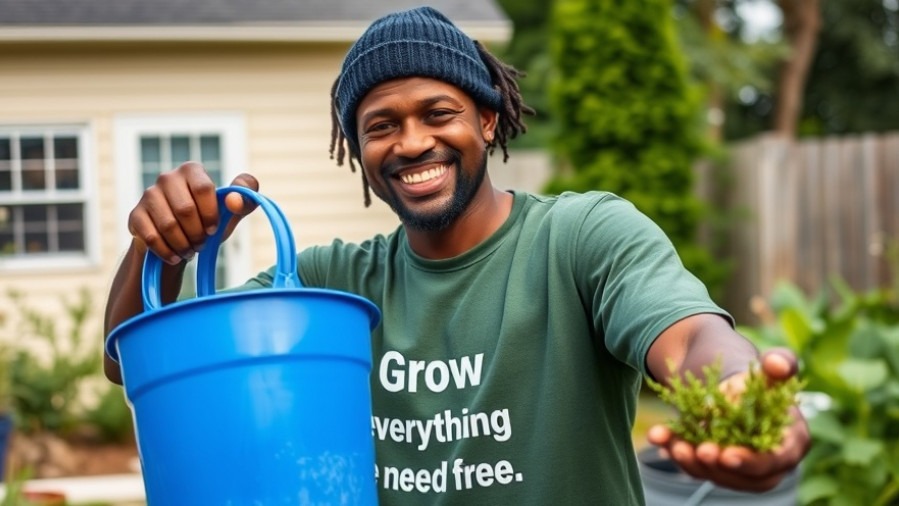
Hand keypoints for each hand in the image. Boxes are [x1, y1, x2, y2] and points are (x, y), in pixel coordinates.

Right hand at [128, 161, 258, 264]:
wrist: (178, 240)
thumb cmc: (208, 221)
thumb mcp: (231, 211)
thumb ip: (245, 199)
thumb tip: (234, 201)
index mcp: (192, 170)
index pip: (203, 188)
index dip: (211, 214)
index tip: (213, 228)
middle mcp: (167, 177)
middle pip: (185, 210)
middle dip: (197, 233)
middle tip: (201, 243)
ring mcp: (148, 195)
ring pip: (168, 225)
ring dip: (183, 244)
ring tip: (190, 249)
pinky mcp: (135, 215)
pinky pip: (151, 237)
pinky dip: (167, 252)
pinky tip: (175, 256)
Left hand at [646, 347, 810, 491]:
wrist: (724, 375)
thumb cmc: (754, 373)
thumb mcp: (769, 364)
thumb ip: (782, 362)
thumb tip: (778, 364)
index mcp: (791, 440)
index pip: (774, 461)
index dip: (751, 462)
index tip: (726, 454)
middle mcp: (769, 462)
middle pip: (744, 477)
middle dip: (718, 466)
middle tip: (698, 450)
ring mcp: (739, 467)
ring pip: (715, 474)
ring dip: (692, 462)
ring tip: (674, 443)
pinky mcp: (714, 465)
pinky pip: (694, 465)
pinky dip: (674, 450)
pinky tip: (658, 435)